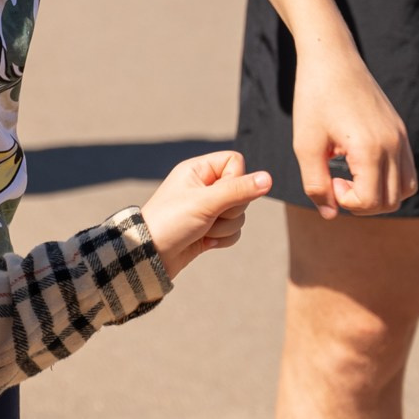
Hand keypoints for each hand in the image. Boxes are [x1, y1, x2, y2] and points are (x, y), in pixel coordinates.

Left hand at [140, 151, 273, 276]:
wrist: (150, 257)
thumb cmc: (170, 222)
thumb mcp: (205, 202)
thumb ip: (238, 190)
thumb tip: (269, 178)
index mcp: (198, 170)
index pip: (236, 162)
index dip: (235, 180)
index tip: (220, 195)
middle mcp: (204, 186)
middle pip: (242, 190)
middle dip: (230, 209)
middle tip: (208, 216)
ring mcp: (208, 208)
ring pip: (240, 214)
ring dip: (224, 227)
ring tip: (202, 231)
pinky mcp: (210, 228)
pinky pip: (234, 230)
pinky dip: (222, 239)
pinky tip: (204, 241)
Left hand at [291, 45, 414, 217]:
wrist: (332, 58)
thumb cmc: (313, 99)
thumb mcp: (305, 145)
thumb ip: (316, 185)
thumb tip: (330, 214)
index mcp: (370, 149)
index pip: (370, 202)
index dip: (346, 202)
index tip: (328, 180)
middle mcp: (393, 145)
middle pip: (390, 202)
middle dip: (361, 203)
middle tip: (336, 180)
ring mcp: (401, 138)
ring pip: (405, 190)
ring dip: (378, 195)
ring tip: (350, 176)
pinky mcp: (400, 131)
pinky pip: (407, 170)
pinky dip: (388, 180)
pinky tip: (359, 164)